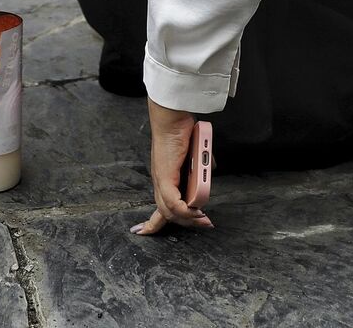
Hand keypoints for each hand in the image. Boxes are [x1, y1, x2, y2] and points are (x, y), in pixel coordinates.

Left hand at [132, 97, 211, 234]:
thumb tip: (207, 173)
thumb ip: (200, 166)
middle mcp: (160, 182)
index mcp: (165, 179)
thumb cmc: (182, 133)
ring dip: (189, 218)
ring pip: (170, 211)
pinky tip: (196, 212)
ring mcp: (161, 181)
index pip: (157, 207)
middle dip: (186, 223)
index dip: (151, 224)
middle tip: (204, 223)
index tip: (145, 233)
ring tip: (203, 218)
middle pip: (166, 213)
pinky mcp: (165, 177)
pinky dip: (186, 210)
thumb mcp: (195, 155)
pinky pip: (173, 202)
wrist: (173, 119)